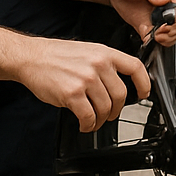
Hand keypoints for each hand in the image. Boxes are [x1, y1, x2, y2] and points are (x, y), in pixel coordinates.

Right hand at [14, 36, 150, 131]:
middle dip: (116, 110)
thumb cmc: (56, 55)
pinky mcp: (72, 94)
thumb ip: (104, 64)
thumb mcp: (87, 51)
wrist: (31, 57)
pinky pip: (89, 117)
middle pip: (121, 95)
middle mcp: (98, 64)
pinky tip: (84, 124)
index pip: (135, 67)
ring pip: (105, 108)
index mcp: (104, 53)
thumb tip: (118, 83)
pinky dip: (88, 125)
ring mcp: (86, 79)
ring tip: (92, 121)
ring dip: (100, 120)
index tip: (143, 94)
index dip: (144, 83)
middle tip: (109, 115)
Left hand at [109, 0, 175, 46]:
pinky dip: (157, 42)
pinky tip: (149, 38)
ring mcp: (164, 15)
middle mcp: (172, 2)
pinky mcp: (155, 25)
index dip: (175, 21)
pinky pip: (163, 38)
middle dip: (171, 32)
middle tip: (157, 34)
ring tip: (154, 36)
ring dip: (166, 39)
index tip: (163, 27)